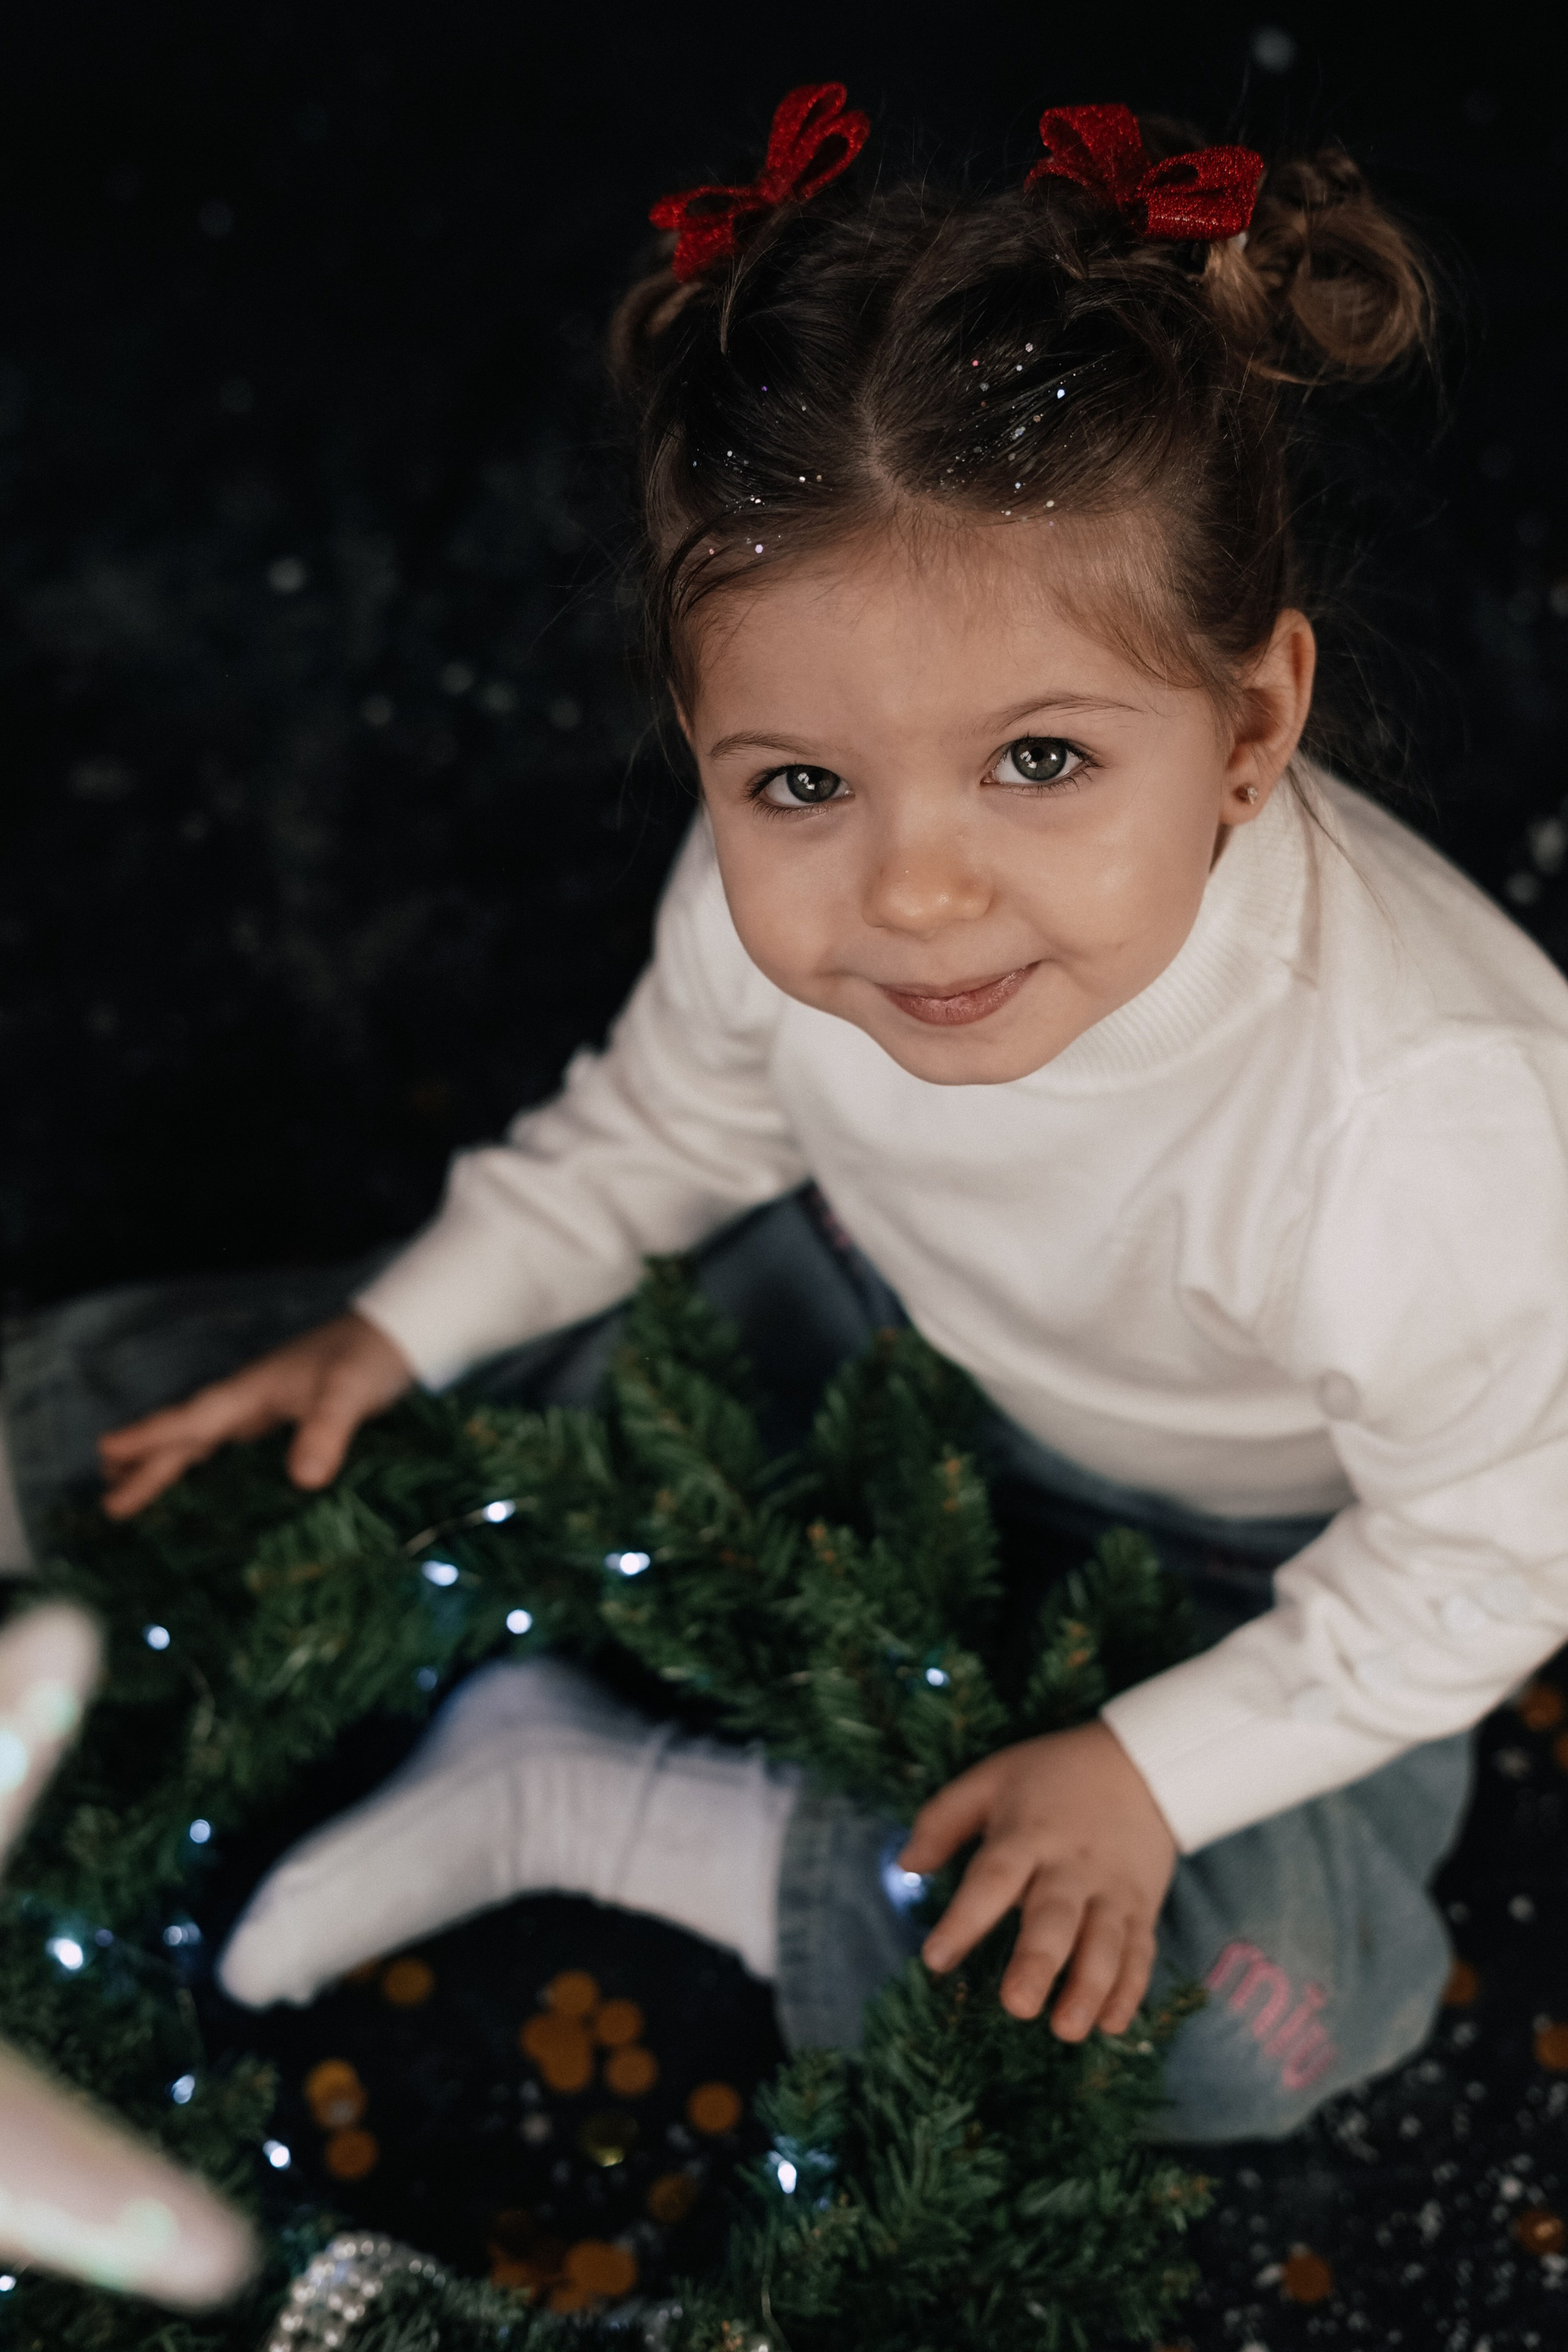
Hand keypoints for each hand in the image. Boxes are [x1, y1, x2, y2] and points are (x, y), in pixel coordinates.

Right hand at [97, 1311, 413, 1519]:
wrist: (402, 1332)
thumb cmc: (370, 1356)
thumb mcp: (350, 1392)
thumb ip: (326, 1430)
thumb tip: (303, 1479)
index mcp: (252, 1391)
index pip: (192, 1420)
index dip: (151, 1439)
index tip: (107, 1454)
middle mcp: (251, 1399)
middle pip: (189, 1436)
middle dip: (150, 1466)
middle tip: (109, 1503)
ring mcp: (268, 1407)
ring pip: (207, 1441)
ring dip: (173, 1465)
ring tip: (136, 1493)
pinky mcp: (289, 1416)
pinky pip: (234, 1447)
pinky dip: (212, 1466)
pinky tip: (210, 1485)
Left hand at [899, 1719, 1177, 2038]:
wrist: (1142, 1766)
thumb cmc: (1052, 1776)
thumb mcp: (992, 1778)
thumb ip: (943, 1820)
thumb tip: (905, 1865)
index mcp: (1027, 1835)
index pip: (993, 1878)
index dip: (965, 1919)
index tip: (935, 1959)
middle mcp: (1071, 1868)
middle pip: (1055, 1918)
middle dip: (1038, 1963)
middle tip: (1017, 2006)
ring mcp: (1113, 1891)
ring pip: (1105, 1944)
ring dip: (1089, 1988)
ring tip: (1066, 2030)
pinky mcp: (1142, 1909)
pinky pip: (1139, 1953)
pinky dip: (1130, 1991)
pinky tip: (1111, 2025)